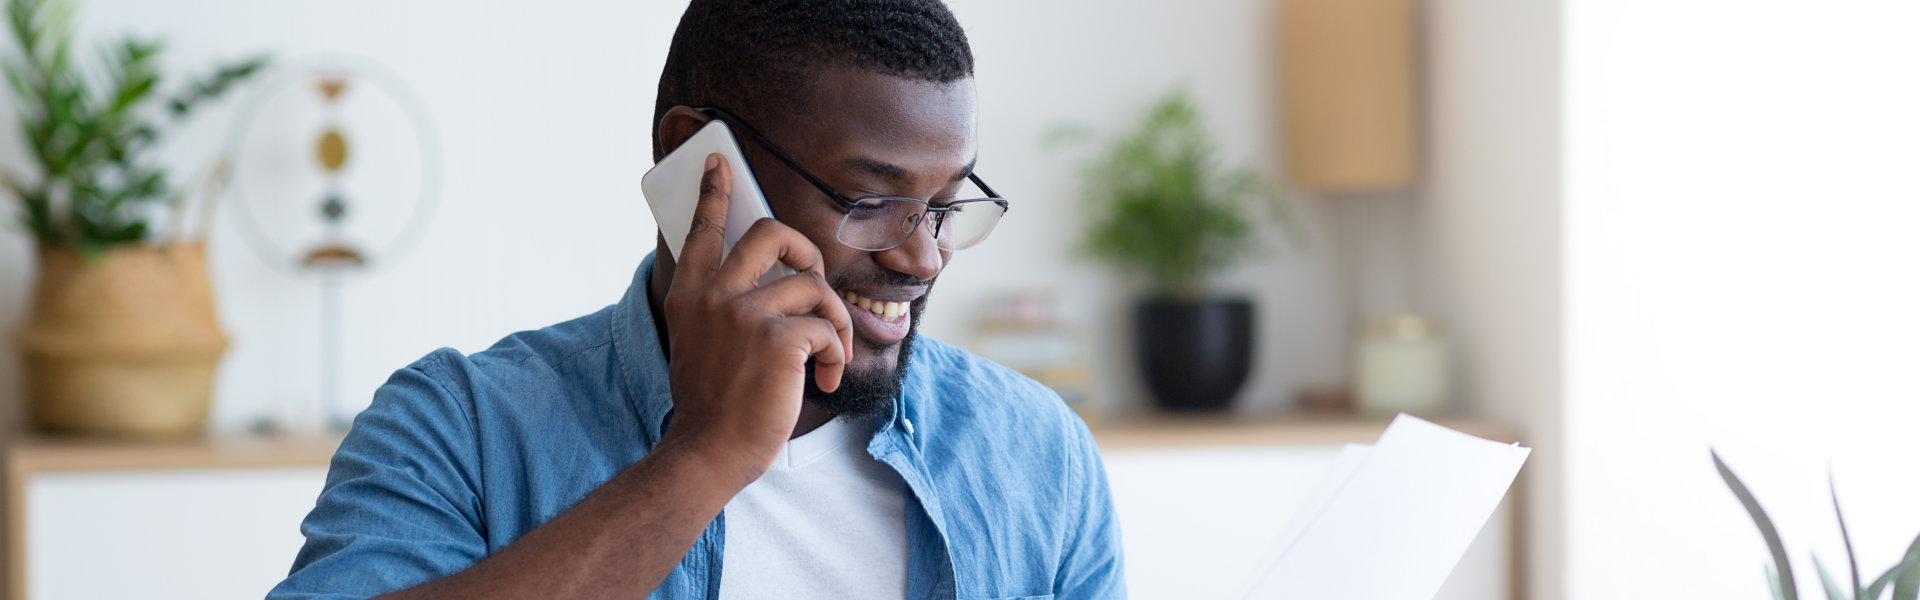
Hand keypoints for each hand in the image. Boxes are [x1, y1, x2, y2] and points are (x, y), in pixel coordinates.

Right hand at [656, 153, 854, 487]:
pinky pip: (827, 328)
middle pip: (771, 233)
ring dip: (833, 321)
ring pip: (813, 285)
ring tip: (829, 355)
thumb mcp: (700, 345)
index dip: (713, 195)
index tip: (718, 163)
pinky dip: (835, 354)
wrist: (708, 452)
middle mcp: (714, 296)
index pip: (700, 232)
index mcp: (689, 297)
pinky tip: (824, 379)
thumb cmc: (712, 405)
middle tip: (814, 278)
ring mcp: (745, 315)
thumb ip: (719, 310)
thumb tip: (765, 285)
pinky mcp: (780, 338)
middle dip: (806, 250)